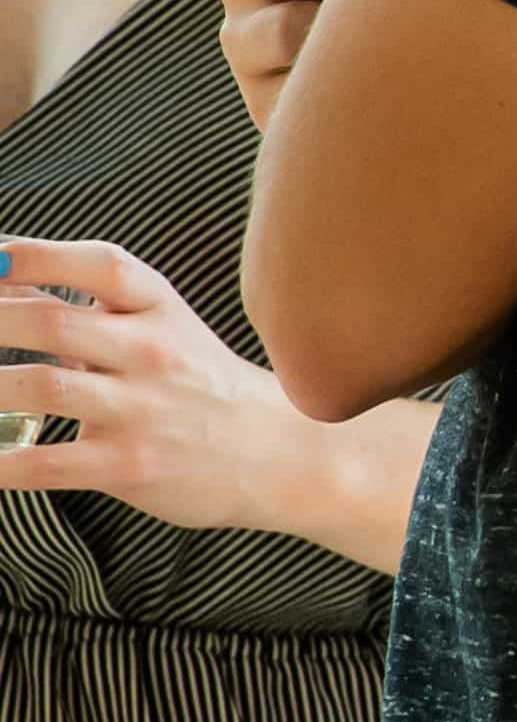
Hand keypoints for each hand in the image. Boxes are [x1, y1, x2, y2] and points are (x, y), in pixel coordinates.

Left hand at [0, 235, 351, 537]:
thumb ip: (90, 309)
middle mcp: (153, 352)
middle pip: (52, 320)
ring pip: (41, 386)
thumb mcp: (163, 330)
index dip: (35, 255)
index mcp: (159, 310)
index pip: (98, 264)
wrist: (283, 455)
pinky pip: (46, 464)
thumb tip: (4, 277)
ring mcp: (142, 410)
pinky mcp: (130, 466)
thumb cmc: (204, 387)